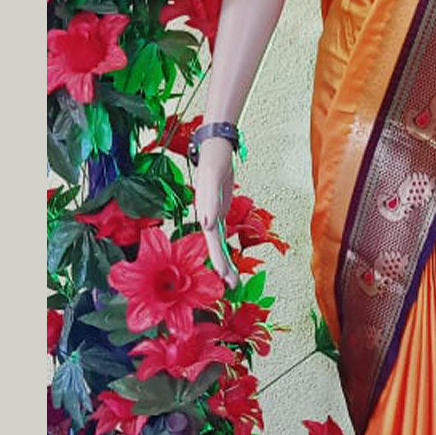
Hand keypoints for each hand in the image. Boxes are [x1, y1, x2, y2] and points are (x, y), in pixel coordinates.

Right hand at [193, 137, 238, 289]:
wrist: (215, 148)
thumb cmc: (213, 160)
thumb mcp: (212, 176)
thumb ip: (209, 199)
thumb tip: (206, 223)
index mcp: (204, 211)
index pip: (211, 241)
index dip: (217, 259)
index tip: (223, 276)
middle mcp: (207, 216)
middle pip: (214, 246)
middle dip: (222, 266)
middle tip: (231, 285)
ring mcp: (213, 215)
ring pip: (218, 244)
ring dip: (224, 260)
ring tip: (231, 280)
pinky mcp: (219, 211)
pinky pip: (222, 235)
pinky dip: (225, 248)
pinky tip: (229, 259)